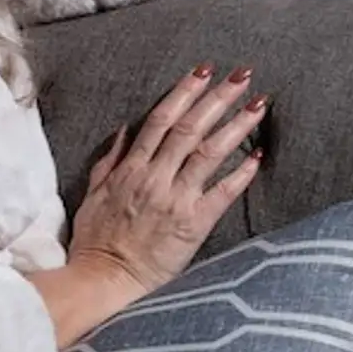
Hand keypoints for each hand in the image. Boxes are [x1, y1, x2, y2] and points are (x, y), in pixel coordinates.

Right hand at [69, 65, 267, 296]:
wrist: (103, 280)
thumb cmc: (95, 241)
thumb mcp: (92, 195)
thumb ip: (110, 160)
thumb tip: (127, 129)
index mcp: (130, 169)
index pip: (161, 120)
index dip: (184, 93)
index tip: (203, 72)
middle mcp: (155, 178)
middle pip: (191, 128)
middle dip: (217, 98)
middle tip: (242, 75)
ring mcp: (175, 199)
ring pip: (210, 152)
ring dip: (236, 125)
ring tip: (259, 104)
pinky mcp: (193, 224)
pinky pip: (222, 192)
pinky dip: (241, 172)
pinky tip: (260, 154)